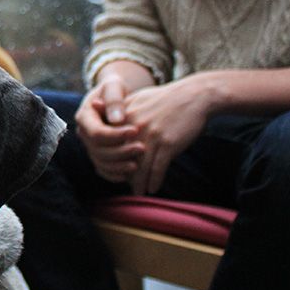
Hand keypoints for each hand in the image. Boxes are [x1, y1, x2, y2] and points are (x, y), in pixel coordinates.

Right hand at [74, 74, 145, 182]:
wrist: (113, 97)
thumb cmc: (114, 89)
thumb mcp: (113, 87)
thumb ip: (114, 100)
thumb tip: (117, 120)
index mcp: (84, 117)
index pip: (96, 132)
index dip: (115, 135)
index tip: (135, 131)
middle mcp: (84, 134)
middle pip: (98, 150)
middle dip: (121, 152)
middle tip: (142, 148)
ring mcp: (90, 146)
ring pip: (101, 163)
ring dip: (119, 166)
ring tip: (138, 164)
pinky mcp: (98, 155)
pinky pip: (103, 170)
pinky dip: (116, 174)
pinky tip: (131, 173)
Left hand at [120, 75, 214, 194]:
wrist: (194, 96)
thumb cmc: (165, 98)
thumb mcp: (137, 98)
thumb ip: (116, 107)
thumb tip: (96, 107)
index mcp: (125, 116)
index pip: (111, 142)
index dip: (112, 157)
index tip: (114, 168)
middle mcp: (134, 127)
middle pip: (123, 156)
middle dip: (123, 173)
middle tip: (124, 184)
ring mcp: (151, 136)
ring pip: (140, 166)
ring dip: (138, 183)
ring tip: (138, 193)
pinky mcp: (167, 143)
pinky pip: (158, 168)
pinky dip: (154, 180)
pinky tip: (153, 189)